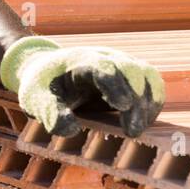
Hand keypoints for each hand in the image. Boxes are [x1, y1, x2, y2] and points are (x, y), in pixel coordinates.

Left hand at [0, 36, 164, 137]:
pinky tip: (140, 122)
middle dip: (137, 101)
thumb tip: (70, 130)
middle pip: (132, 71)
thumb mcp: (36, 99)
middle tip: (131, 131)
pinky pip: (152, 85)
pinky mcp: (131, 75)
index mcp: (79, 60)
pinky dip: (152, 103)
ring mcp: (121, 64)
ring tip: (136, 128)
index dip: (115, 85)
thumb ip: (50, 113)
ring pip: (148, 76)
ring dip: (148, 104)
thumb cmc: (42, 86)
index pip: (103, 67)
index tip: (122, 106)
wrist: (48, 71)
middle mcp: (105, 57)